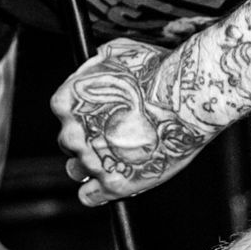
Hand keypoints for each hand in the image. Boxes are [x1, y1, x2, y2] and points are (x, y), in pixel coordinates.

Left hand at [51, 38, 217, 204]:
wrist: (187, 97)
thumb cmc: (158, 72)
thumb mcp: (117, 52)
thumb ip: (96, 65)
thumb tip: (92, 66)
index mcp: (67, 102)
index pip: (64, 115)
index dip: (83, 116)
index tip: (99, 117)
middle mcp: (73, 133)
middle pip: (69, 143)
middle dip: (88, 140)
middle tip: (112, 136)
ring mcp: (92, 160)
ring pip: (78, 170)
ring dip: (94, 165)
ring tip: (118, 157)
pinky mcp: (113, 184)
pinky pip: (90, 196)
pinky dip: (98, 192)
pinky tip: (112, 181)